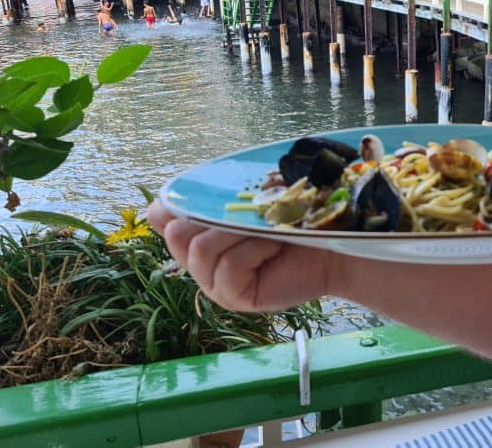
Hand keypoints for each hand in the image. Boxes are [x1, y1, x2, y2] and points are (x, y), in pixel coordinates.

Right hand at [148, 201, 332, 311]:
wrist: (334, 242)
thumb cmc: (295, 214)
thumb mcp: (251, 196)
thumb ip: (210, 197)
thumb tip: (158, 210)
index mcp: (199, 230)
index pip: (160, 215)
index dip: (176, 203)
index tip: (209, 194)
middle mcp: (199, 259)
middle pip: (176, 233)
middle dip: (214, 216)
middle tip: (252, 216)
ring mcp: (214, 282)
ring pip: (201, 250)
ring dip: (239, 233)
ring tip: (268, 232)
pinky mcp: (233, 298)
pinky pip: (228, 267)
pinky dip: (254, 250)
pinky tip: (274, 249)